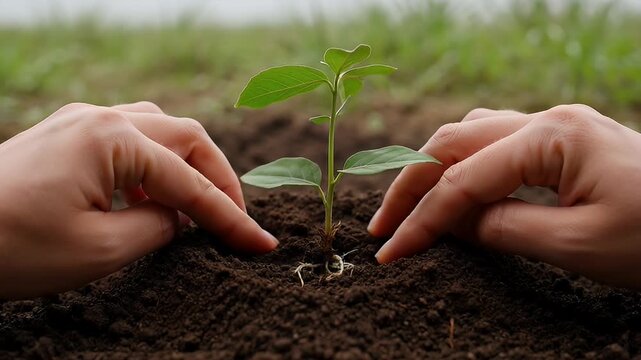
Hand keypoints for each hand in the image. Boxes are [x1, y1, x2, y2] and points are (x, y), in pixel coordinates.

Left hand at [0, 102, 277, 298]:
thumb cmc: (10, 247)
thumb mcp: (100, 250)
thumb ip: (157, 228)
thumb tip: (181, 219)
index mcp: (114, 140)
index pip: (191, 183)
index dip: (231, 218)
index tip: (262, 244)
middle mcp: (103, 117)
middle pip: (187, 137)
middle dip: (218, 179)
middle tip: (234, 220)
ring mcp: (82, 121)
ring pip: (161, 131)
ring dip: (187, 167)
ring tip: (196, 209)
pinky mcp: (67, 134)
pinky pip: (130, 139)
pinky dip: (154, 168)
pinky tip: (149, 199)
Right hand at [369, 104, 640, 287]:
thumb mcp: (577, 245)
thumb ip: (502, 230)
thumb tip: (450, 224)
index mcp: (551, 137)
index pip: (463, 180)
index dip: (422, 219)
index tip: (391, 251)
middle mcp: (547, 120)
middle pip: (453, 143)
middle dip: (411, 184)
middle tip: (382, 225)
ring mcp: (556, 126)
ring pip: (470, 136)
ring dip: (433, 170)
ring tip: (410, 208)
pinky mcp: (563, 142)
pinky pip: (496, 145)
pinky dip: (465, 168)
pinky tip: (457, 192)